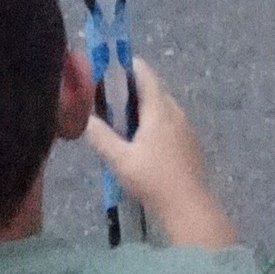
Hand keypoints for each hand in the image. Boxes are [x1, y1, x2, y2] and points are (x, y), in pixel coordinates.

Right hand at [82, 62, 234, 249]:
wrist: (188, 206)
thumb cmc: (152, 179)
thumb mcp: (120, 160)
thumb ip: (101, 137)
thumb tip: (85, 119)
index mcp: (159, 108)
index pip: (144, 73)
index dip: (126, 67)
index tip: (107, 71)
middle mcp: (175, 110)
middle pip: (153, 88)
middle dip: (130, 90)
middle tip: (107, 101)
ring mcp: (185, 126)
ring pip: (161, 106)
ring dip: (142, 107)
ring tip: (120, 123)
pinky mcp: (189, 141)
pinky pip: (169, 121)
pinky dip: (153, 121)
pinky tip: (141, 142)